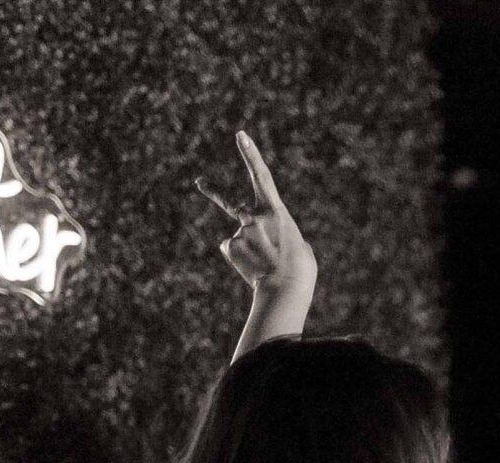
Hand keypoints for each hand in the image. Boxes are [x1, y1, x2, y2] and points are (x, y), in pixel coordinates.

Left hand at [200, 131, 314, 297]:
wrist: (286, 288)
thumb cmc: (300, 267)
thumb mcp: (296, 242)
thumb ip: (277, 231)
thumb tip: (260, 236)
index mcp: (276, 211)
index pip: (261, 175)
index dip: (250, 154)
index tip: (240, 136)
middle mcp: (254, 215)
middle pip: (231, 204)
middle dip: (213, 192)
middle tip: (199, 183)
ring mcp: (240, 230)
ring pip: (241, 238)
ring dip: (249, 251)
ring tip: (263, 267)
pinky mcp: (230, 246)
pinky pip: (234, 250)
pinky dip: (242, 259)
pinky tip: (253, 269)